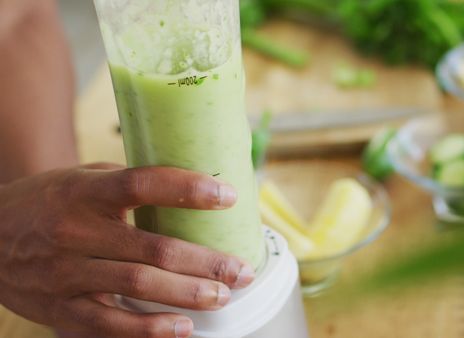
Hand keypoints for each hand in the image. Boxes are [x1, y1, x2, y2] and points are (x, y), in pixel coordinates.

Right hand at [0, 163, 254, 337]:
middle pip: (151, 247)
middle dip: (204, 261)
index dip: (188, 189)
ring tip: (223, 296)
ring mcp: (65, 274)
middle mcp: (74, 231)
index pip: (142, 184)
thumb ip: (127, 183)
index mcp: (83, 192)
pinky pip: (109, 325)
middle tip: (241, 270)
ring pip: (136, 287)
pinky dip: (149, 330)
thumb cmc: (45, 203)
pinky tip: (182, 328)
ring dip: (186, 294)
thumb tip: (191, 187)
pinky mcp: (59, 309)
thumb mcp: (80, 179)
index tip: (228, 198)